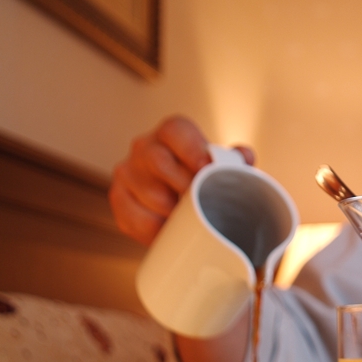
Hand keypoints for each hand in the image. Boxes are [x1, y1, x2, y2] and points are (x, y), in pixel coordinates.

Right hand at [109, 116, 254, 245]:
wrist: (186, 203)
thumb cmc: (209, 180)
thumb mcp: (226, 168)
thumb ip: (236, 160)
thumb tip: (243, 158)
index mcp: (173, 133)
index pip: (175, 131)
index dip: (190, 149)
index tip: (206, 169)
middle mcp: (145, 146)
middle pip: (157, 161)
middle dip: (183, 186)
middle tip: (202, 204)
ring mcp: (127, 171)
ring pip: (146, 193)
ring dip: (171, 212)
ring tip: (190, 221)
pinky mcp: (118, 197)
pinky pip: (133, 216)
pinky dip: (154, 229)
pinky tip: (169, 230)